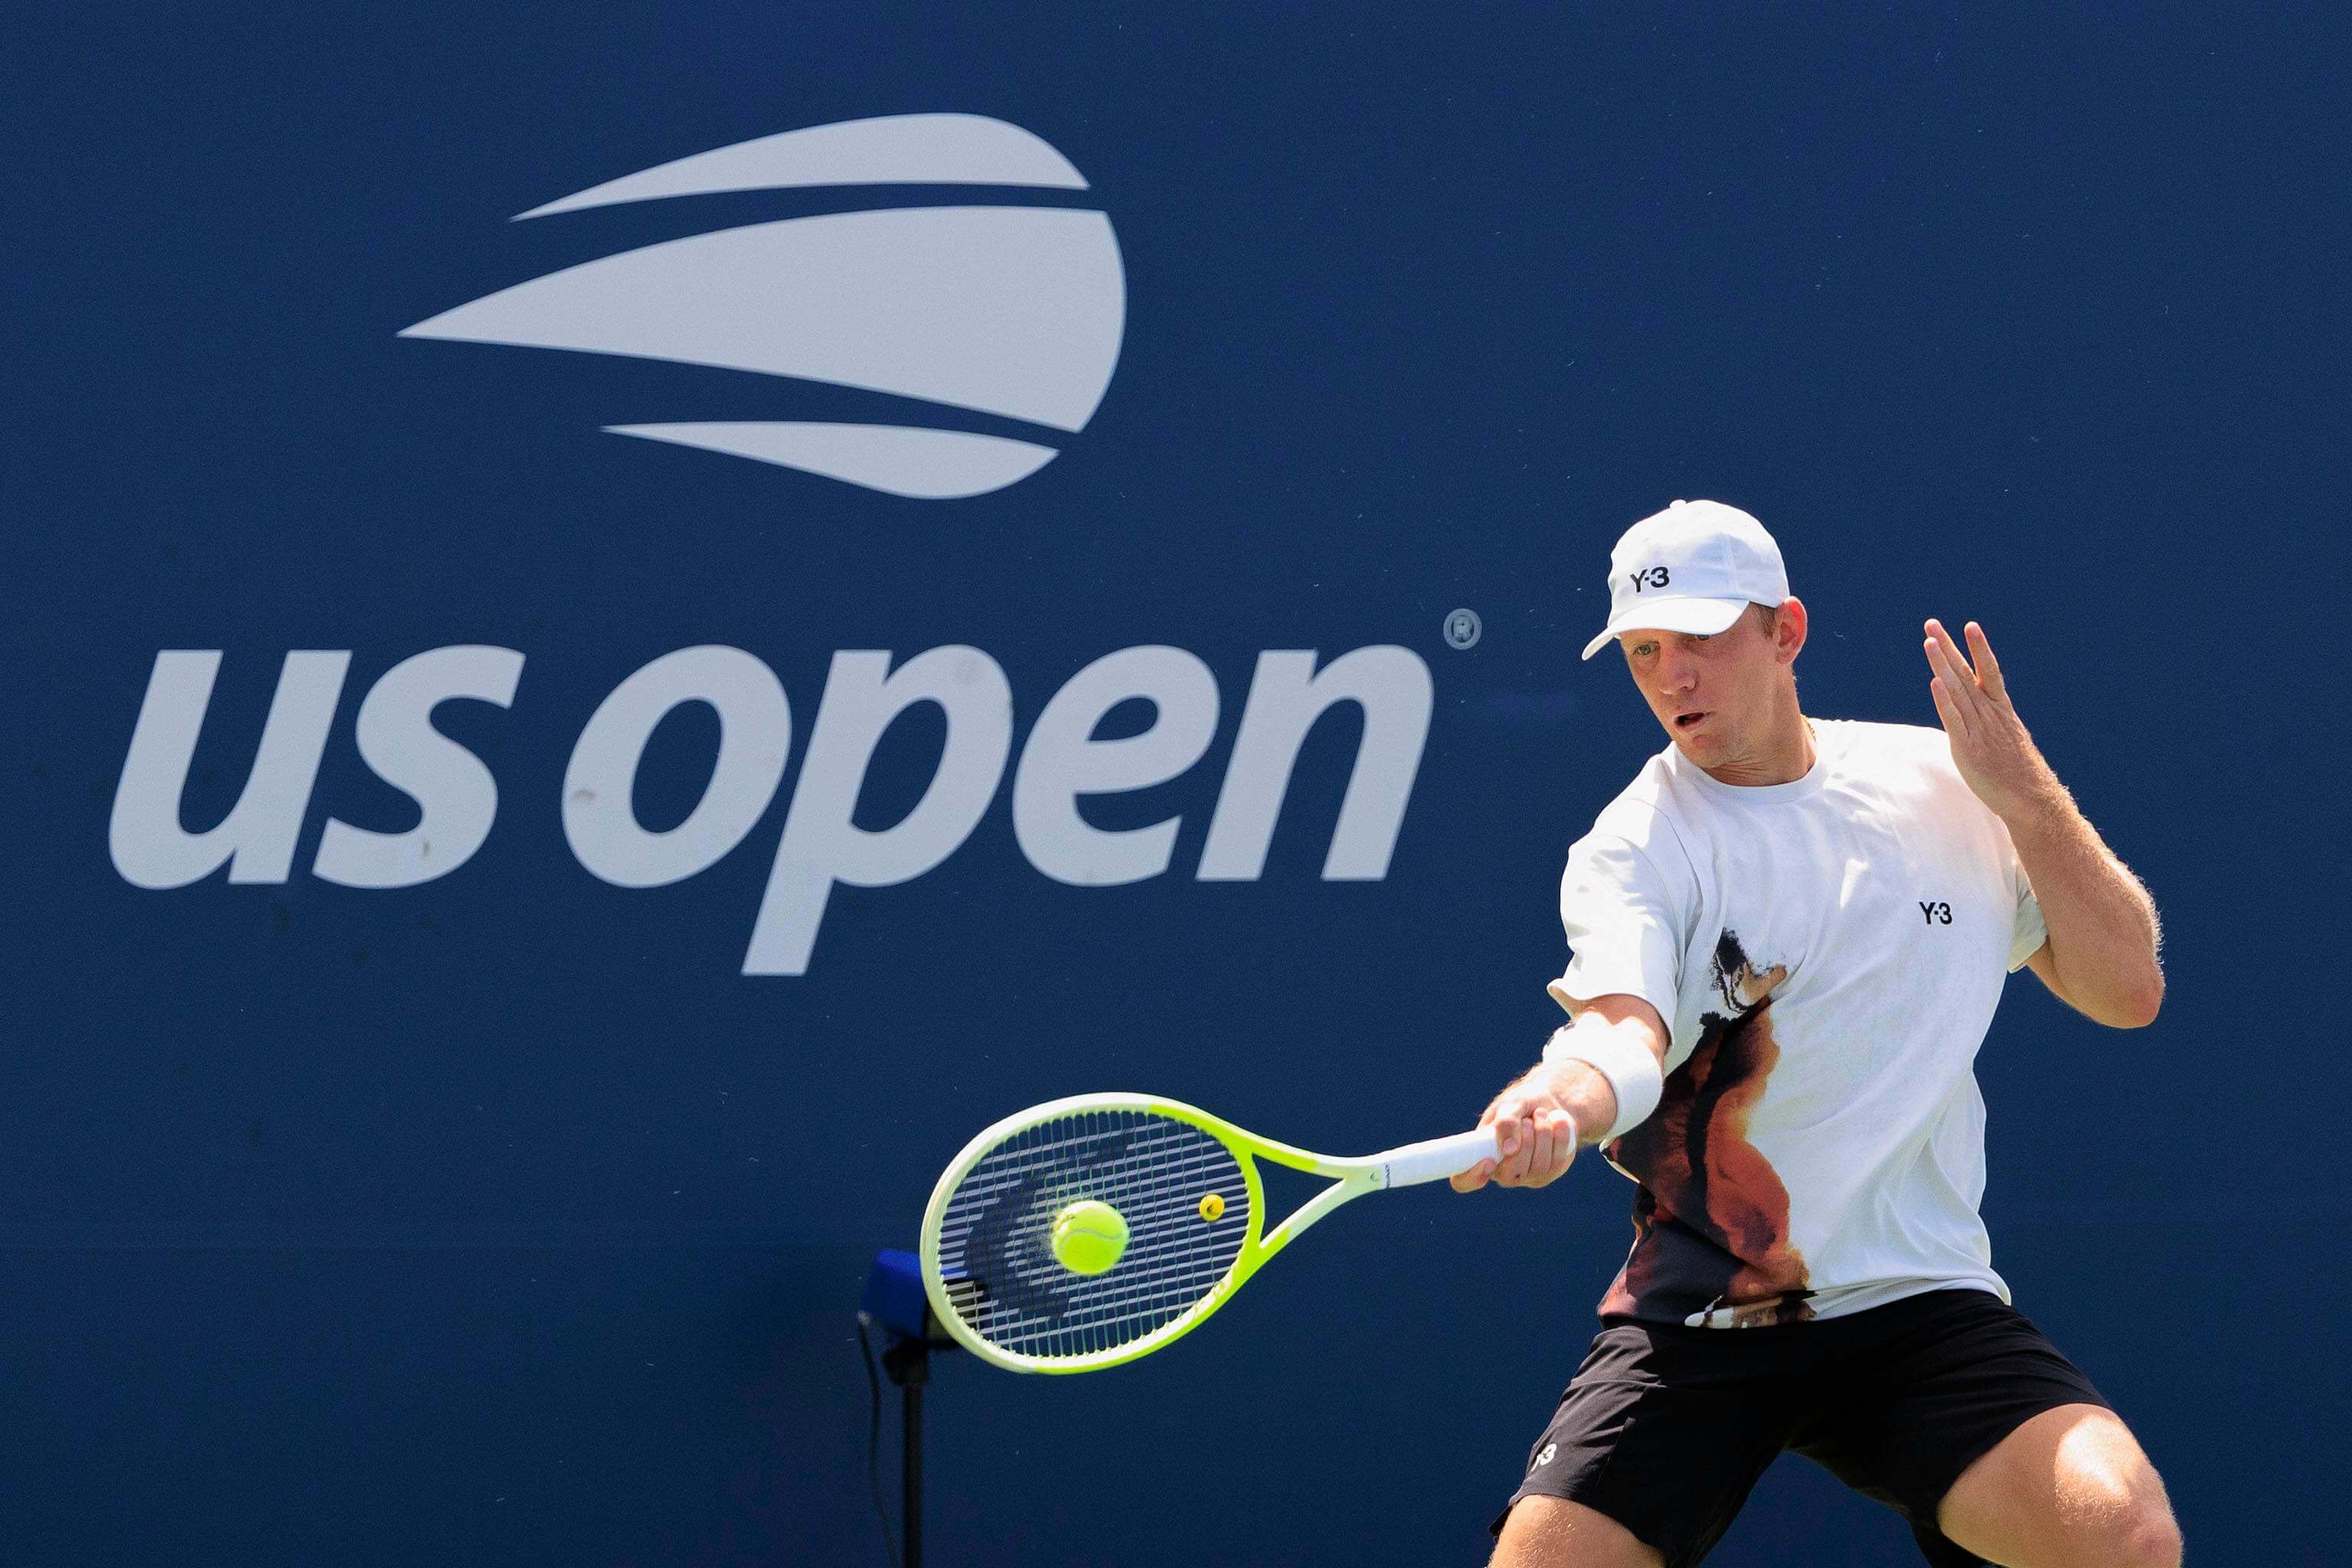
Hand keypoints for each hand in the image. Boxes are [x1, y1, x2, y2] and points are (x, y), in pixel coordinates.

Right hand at [1449, 1066, 1578, 1191]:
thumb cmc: (1521, 1105)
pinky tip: (1556, 1122)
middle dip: (1523, 1143)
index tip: (1488, 1162)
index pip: (1464, 1181)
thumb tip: (1507, 1149)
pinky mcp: (1551, 1172)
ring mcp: (1527, 1176)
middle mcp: (1501, 1171)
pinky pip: (1557, 1162)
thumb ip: (1505, 1123)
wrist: (1549, 1102)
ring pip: (1538, 1167)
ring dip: (1542, 1134)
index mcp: (1480, 1154)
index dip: (1472, 1177)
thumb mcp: (1510, 1105)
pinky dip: (1559, 1137)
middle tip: (1526, 1120)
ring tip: (1539, 1115)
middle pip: (1510, 1174)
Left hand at [1922, 618, 2058, 822]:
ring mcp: (1980, 730)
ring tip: (1929, 642)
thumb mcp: (2004, 737)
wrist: (2031, 799)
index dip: (1978, 648)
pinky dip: (1944, 701)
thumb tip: (1976, 714)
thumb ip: (1989, 722)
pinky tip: (1935, 683)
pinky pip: (1955, 720)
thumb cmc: (2016, 771)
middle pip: (1966, 674)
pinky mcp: (1969, 749)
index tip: (1969, 626)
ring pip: (1958, 691)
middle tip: (1932, 624)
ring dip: (1942, 666)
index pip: (1988, 671)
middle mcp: (1990, 714)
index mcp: (2000, 709)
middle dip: (1948, 648)